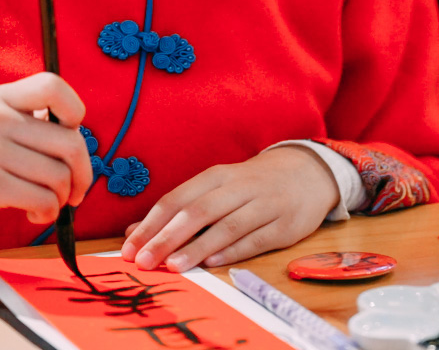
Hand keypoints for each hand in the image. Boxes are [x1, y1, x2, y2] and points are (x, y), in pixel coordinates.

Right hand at [0, 73, 92, 254]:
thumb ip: (25, 126)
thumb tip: (77, 145)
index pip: (53, 86)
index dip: (74, 112)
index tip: (70, 136)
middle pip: (70, 142)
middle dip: (83, 173)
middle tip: (76, 190)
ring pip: (59, 176)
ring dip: (63, 198)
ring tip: (47, 204)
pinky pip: (42, 200)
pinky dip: (47, 213)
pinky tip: (34, 215)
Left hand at [119, 146, 338, 271]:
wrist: (308, 172)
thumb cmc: (252, 184)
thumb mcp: (216, 188)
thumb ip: (179, 209)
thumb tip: (135, 233)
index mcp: (217, 176)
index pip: (177, 199)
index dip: (151, 224)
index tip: (130, 248)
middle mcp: (239, 187)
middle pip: (198, 211)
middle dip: (168, 237)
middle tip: (145, 261)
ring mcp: (265, 204)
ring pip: (227, 226)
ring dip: (198, 246)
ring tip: (174, 266)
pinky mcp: (286, 224)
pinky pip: (256, 238)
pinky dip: (233, 250)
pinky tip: (212, 263)